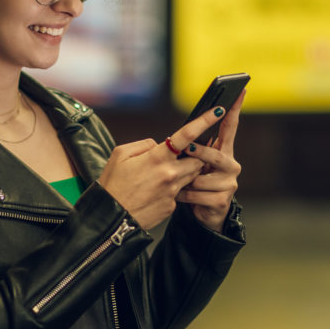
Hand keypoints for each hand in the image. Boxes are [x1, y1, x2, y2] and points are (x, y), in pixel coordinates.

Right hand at [98, 105, 229, 229]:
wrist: (111, 218)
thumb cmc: (112, 184)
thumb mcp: (120, 155)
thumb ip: (143, 144)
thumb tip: (158, 144)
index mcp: (157, 157)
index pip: (186, 135)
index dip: (204, 121)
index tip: (218, 110)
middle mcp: (170, 174)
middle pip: (197, 159)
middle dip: (194, 155)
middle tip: (181, 156)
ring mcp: (172, 191)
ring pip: (192, 176)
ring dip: (184, 172)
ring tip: (162, 175)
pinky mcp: (172, 206)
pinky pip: (179, 193)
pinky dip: (172, 189)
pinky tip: (154, 193)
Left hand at [176, 91, 244, 231]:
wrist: (206, 213)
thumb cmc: (198, 184)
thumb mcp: (197, 164)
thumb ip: (194, 150)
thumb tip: (183, 138)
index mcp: (224, 152)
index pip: (230, 127)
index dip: (234, 109)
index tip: (240, 91)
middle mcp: (231, 165)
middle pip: (215, 154)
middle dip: (199, 153)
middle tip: (186, 148)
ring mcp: (229, 183)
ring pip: (200, 178)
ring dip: (185, 182)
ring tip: (182, 185)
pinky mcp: (222, 200)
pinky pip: (196, 194)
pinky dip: (184, 196)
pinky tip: (182, 197)